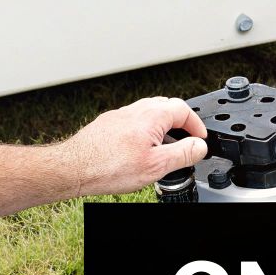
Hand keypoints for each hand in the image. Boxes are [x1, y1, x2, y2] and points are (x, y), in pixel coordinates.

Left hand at [55, 97, 207, 196]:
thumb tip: (200, 146)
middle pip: (166, 106)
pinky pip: (133, 121)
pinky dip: (144, 130)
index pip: (184, 109)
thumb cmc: (109, 167)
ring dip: (162, 125)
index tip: (200, 139)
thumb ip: (184, 153)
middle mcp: (135, 110)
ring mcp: (119, 116)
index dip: (197, 125)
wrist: (74, 168)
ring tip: (165, 146)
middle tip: (186, 139)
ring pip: (148, 112)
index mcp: (151, 116)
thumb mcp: (157, 166)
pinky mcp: (107, 124)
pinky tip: (141, 148)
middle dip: (181, 121)